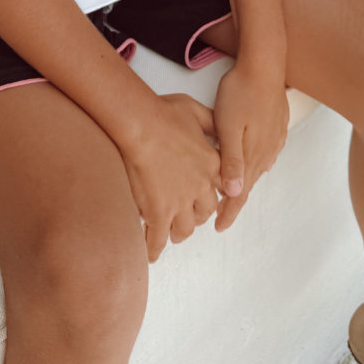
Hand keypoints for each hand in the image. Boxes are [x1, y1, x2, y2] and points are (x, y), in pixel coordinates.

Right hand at [117, 93, 221, 260]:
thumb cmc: (164, 113)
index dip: (215, 194)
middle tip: (187, 215)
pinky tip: (150, 253)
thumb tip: (220, 124)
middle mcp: (200, 186)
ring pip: (185, 229)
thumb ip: (210, 121)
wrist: (141, 125)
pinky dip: (155, 248)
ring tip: (170, 233)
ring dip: (179, 232)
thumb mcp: (195, 110)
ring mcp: (180, 202)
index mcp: (212, 163)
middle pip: (205, 211)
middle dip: (197, 215)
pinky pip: (158, 239)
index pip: (222, 187)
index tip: (210, 199)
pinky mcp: (159, 212)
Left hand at [212, 59, 288, 230]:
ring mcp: (274, 138)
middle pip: (250, 182)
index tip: (218, 227)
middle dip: (236, 199)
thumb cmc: (241, 92)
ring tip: (236, 190)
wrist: (264, 64)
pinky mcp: (278, 124)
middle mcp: (266, 151)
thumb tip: (234, 193)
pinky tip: (259, 162)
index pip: (240, 192)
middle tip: (222, 214)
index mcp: (252, 154)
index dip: (229, 211)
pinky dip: (258, 162)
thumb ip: (231, 160)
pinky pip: (268, 151)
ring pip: (259, 167)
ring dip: (247, 180)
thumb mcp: (229, 126)